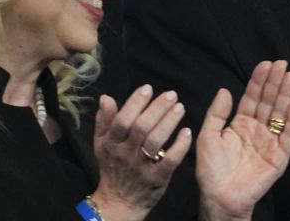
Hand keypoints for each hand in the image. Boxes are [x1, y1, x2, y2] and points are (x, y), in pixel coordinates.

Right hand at [91, 85, 192, 220]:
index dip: (135, 103)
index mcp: (111, 143)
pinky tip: (187, 132)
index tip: (148, 88)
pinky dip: (179, 146)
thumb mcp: (102, 144)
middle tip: (172, 95)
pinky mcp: (157, 178)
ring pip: (155, 141)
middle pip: (141, 127)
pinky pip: (169, 160)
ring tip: (180, 108)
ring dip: (169, 122)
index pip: (122, 120)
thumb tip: (106, 97)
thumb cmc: (112, 166)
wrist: (119, 201)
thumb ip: (104, 120)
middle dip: (157, 108)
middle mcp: (125, 154)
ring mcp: (141, 166)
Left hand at [196, 60, 289, 220]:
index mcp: (241, 124)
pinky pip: (288, 136)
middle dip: (276, 83)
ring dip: (286, 95)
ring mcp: (270, 142)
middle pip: (269, 101)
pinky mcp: (279, 157)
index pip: (253, 97)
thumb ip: (217, 113)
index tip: (265, 64)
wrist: (219, 198)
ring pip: (280, 114)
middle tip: (282, 64)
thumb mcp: (208, 136)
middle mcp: (258, 130)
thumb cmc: (212, 171)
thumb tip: (225, 90)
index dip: (259, 81)